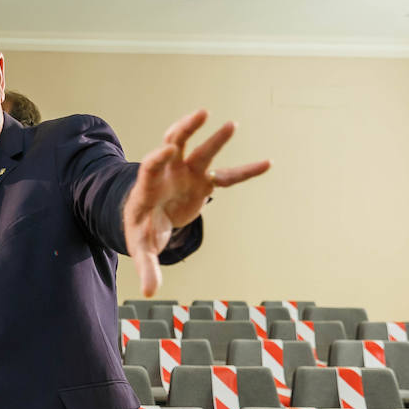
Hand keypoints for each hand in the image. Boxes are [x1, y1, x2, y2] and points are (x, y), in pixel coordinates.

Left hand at [124, 110, 270, 295]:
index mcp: (149, 186)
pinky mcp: (203, 181)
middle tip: (200, 115)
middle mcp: (168, 172)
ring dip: (215, 139)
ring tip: (232, 125)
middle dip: (185, 129)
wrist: (148, 216)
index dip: (156, 159)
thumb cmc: (142, 228)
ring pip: (200, 151)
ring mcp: (187, 173)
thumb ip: (146, 266)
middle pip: (173, 144)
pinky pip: (227, 176)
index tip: (165, 151)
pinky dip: (245, 171)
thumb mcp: (141, 247)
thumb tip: (148, 293)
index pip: (150, 167)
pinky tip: (267, 164)